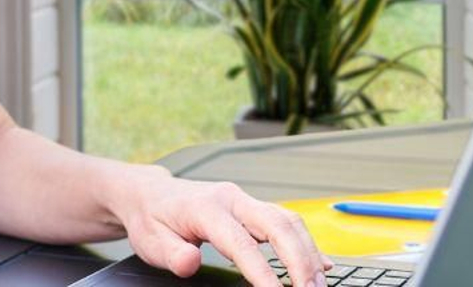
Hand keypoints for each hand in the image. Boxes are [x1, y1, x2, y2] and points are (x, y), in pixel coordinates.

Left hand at [114, 169, 331, 286]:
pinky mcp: (254, 208)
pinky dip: (306, 243)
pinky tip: (321, 265)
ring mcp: (246, 202)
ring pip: (288, 221)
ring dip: (308, 252)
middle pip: (278, 224)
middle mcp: (232, 200)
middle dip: (300, 259)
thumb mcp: (150, 241)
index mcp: (207, 208)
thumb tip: (190, 262)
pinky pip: (287, 221)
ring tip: (317, 285)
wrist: (152, 194)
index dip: (262, 271)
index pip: (241, 242)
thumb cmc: (153, 219)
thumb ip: (171, 254)